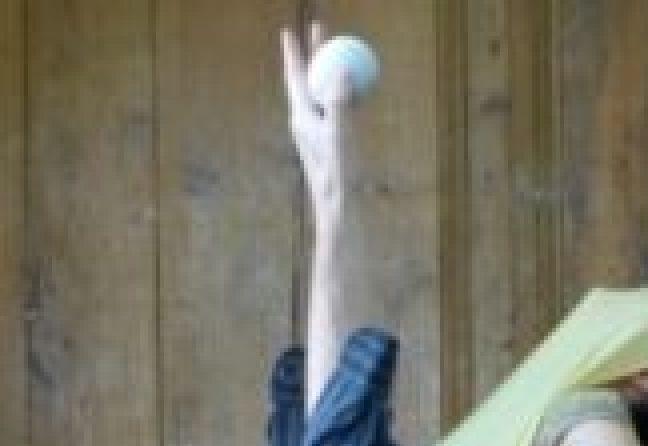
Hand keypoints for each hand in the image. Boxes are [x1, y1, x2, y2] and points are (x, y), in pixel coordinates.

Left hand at [281, 24, 353, 220]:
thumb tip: (340, 70)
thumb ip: (339, 102)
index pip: (297, 77)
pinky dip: (344, 95)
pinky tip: (355, 91)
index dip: (294, 53)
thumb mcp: (339, 136)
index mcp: (302, 118)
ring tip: (338, 54)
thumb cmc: (337, 177)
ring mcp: (318, 133)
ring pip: (322, 94)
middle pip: (310, 79)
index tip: (289, 30)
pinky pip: (336, 110)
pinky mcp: (330, 143)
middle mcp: (306, 123)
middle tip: (321, 30)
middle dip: (314, 54)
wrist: (338, 211)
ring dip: (329, 73)